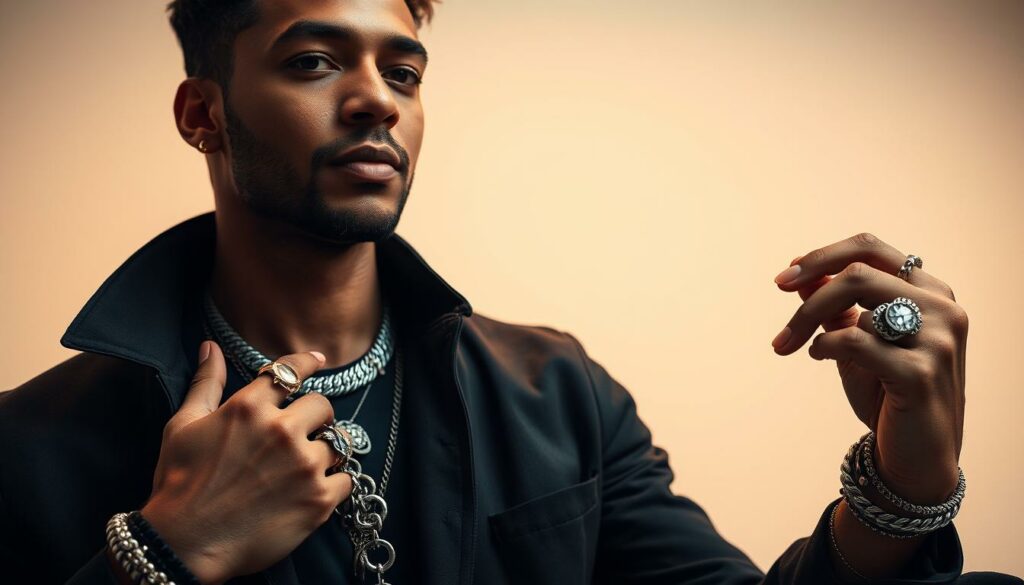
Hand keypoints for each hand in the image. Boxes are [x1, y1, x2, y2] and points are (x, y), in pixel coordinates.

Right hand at [140, 341, 350, 583]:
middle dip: (315, 417)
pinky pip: (347, 480)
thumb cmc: (178, 484)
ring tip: (308, 465)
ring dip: (327, 451)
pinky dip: (336, 484)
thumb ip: (205, 383)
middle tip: (301, 435)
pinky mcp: (318, 500)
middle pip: (323, 406)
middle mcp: (281, 431)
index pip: (291, 371)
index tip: (319, 360)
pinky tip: (315, 490)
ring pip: (339, 443)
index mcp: (249, 408)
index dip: (308, 363)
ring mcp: (303, 466)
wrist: (183, 544)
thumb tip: (210, 347)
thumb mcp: (183, 426)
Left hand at [772, 233, 964, 503]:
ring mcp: (938, 339)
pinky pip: (857, 342)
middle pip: (857, 273)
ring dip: (811, 325)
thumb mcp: (856, 343)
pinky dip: (826, 346)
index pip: (870, 249)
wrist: (914, 457)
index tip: (783, 279)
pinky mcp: (923, 372)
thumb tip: (802, 276)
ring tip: (798, 348)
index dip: (821, 257)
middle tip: (779, 326)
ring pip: (857, 303)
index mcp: (929, 291)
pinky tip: (817, 356)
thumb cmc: (886, 394)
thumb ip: (835, 308)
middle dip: (808, 297)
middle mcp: (943, 307)